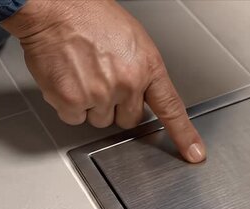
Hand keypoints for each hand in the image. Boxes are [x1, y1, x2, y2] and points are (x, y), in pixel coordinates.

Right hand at [1, 0, 205, 162]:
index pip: (171, 108)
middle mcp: (127, 84)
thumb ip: (141, 70)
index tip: (194, 153)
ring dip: (92, 105)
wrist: (55, 8)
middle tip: (103, 79)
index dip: (183, 134)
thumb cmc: (90, 16)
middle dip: (118, 106)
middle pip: (129, 119)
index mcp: (147, 67)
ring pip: (100, 120)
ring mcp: (100, 95)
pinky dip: (69, 104)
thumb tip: (141, 92)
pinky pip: (75, 118)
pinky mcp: (73, 102)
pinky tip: (69, 79)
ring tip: (83, 73)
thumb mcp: (132, 40)